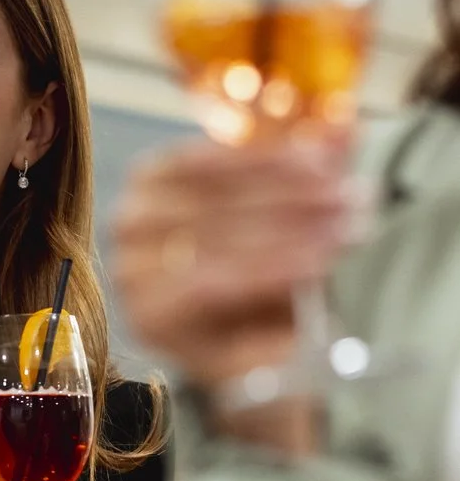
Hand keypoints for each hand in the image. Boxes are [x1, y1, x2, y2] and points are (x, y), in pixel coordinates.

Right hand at [111, 137, 353, 384]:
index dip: (269, 157)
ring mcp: (132, 273)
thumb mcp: (282, 213)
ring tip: (344, 231)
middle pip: (216, 201)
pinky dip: (270, 273)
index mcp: (151, 181)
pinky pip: (216, 286)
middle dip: (292, 198)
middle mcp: (130, 223)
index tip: (326, 159)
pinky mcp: (149, 318)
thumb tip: (346, 127)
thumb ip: (307, 170)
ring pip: (218, 242)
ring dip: (290, 235)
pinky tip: (314, 266)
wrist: (243, 353)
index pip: (206, 158)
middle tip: (350, 198)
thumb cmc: (256, 275)